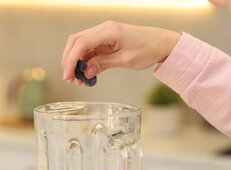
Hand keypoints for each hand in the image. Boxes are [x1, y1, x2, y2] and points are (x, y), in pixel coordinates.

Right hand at [61, 21, 180, 81]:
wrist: (162, 43)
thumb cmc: (149, 49)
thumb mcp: (125, 60)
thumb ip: (103, 64)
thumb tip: (86, 72)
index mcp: (109, 31)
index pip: (81, 43)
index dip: (71, 60)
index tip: (68, 75)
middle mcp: (103, 29)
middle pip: (75, 42)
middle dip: (69, 61)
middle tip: (70, 79)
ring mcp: (103, 34)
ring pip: (80, 46)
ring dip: (76, 62)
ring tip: (78, 80)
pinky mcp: (105, 40)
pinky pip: (89, 50)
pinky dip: (84, 62)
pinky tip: (86, 74)